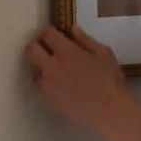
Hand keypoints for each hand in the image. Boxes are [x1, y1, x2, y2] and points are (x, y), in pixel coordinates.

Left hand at [26, 23, 131, 138]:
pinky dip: (48, 82)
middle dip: (36, 44)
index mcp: (66, 52)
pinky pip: (42, 86)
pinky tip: (61, 85)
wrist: (109, 111)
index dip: (50, 31)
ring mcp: (47, 84)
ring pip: (34, 68)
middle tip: (47, 48)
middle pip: (30, 49)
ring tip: (56, 70)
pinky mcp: (47, 99)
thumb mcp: (104, 54)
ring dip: (41, 65)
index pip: (47, 33)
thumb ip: (85, 40)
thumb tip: (72, 28)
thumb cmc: (110, 80)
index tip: (55, 34)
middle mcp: (51, 66)